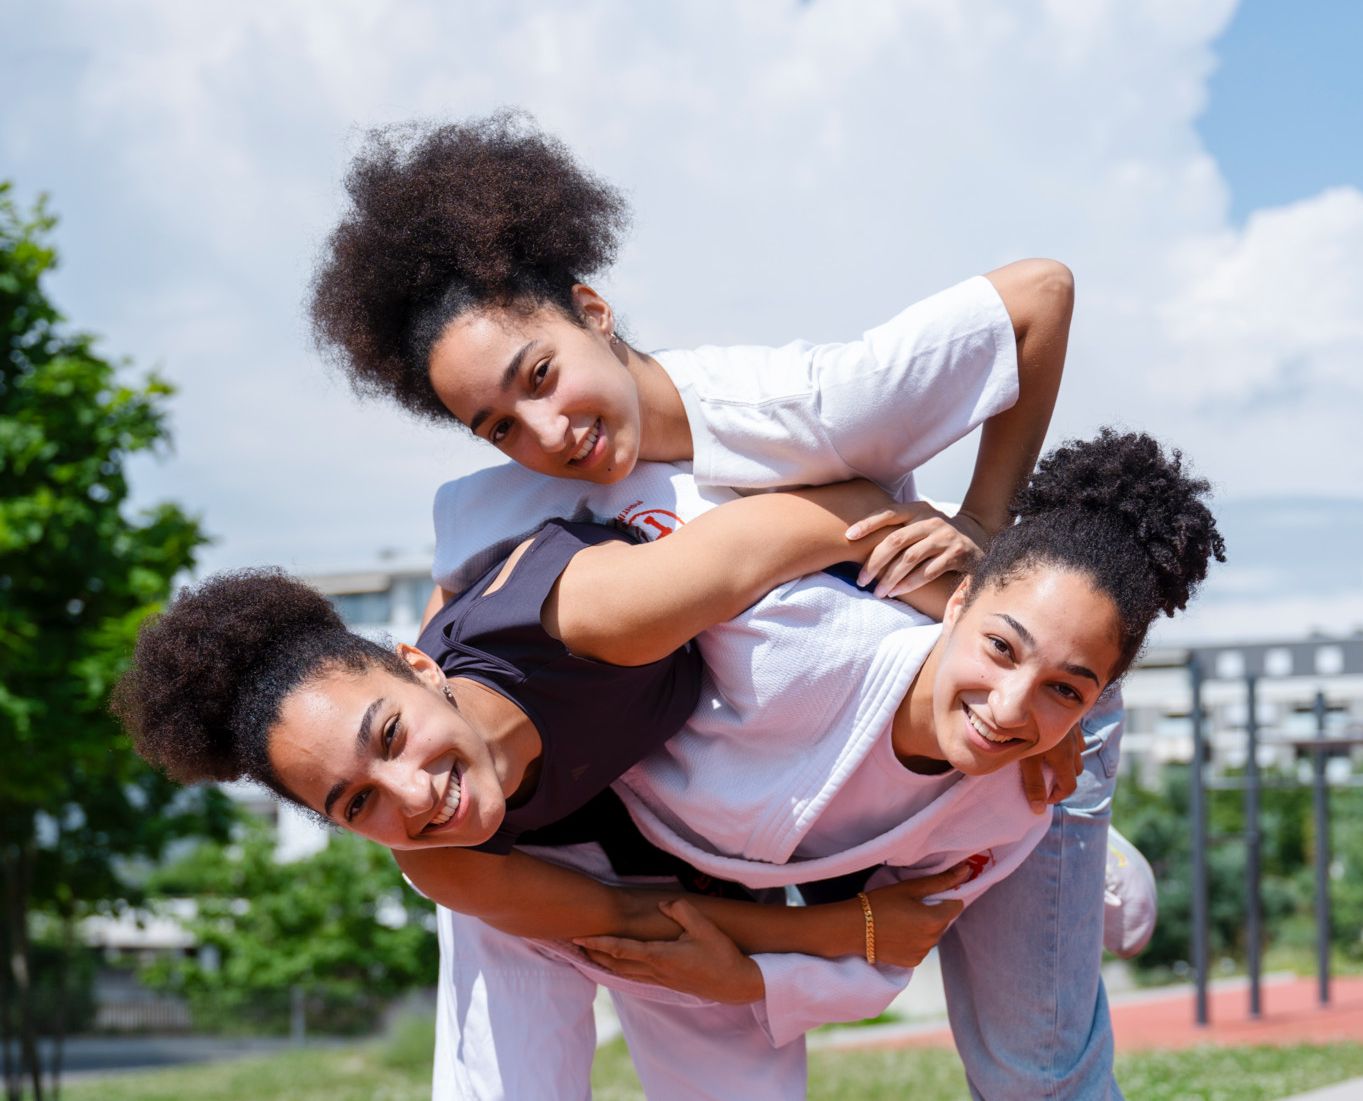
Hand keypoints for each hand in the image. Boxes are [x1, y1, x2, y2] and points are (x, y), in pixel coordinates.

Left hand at [573, 899, 764, 1003]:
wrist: (736, 984)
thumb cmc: (722, 954)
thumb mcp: (705, 927)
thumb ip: (682, 911)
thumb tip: (662, 904)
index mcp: (660, 957)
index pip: (621, 949)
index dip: (599, 942)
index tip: (579, 936)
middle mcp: (655, 971)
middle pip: (615, 963)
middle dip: (593, 952)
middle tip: (574, 941)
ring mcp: (660, 980)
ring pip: (623, 972)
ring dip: (603, 962)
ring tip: (588, 951)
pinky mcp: (666, 983)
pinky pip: (634, 976)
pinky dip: (619, 968)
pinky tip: (616, 963)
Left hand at [846, 504, 988, 598]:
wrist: (978, 536)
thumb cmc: (936, 533)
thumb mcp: (919, 522)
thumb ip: (897, 528)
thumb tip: (858, 542)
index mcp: (918, 509)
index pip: (888, 513)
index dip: (867, 523)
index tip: (848, 536)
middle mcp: (930, 520)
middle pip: (896, 540)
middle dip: (875, 562)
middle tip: (861, 580)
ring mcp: (944, 537)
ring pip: (910, 558)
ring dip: (890, 577)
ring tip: (878, 591)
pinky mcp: (956, 554)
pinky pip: (928, 571)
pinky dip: (910, 583)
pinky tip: (897, 591)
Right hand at [862, 863, 969, 967]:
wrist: (852, 928)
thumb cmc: (880, 903)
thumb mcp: (909, 888)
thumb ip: (940, 881)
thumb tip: (967, 870)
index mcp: (934, 920)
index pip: (956, 905)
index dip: (944, 897)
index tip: (927, 894)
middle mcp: (932, 940)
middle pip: (943, 921)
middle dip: (933, 912)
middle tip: (910, 904)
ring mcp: (922, 954)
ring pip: (933, 935)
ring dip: (925, 927)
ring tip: (902, 919)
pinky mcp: (912, 962)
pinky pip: (921, 947)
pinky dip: (915, 940)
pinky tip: (898, 933)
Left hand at [1019, 724, 1083, 812]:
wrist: (1038, 694)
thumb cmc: (1028, 728)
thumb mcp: (1028, 758)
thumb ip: (1033, 783)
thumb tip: (1038, 810)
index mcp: (1064, 758)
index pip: (1069, 786)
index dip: (1057, 796)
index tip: (1044, 798)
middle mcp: (1073, 746)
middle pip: (1075, 771)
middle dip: (1063, 779)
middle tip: (1045, 780)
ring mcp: (1074, 732)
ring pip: (1077, 753)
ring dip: (1067, 761)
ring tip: (1048, 761)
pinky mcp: (1070, 719)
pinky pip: (1075, 737)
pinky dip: (1068, 745)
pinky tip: (1053, 740)